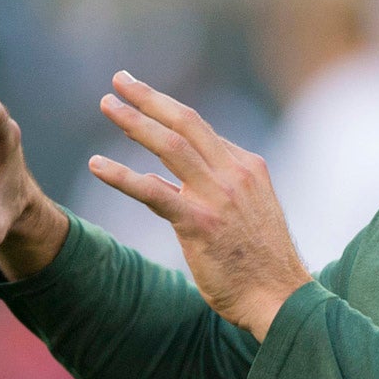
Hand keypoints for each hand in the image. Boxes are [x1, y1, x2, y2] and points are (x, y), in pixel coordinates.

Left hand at [89, 71, 311, 340]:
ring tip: (105, 104)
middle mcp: (235, 173)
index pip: (201, 129)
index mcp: (247, 167)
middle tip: (119, 79)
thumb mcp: (246, 213)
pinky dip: (121, 175)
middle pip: (186, 121)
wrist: (281, 299)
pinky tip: (97, 165)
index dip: (166, 110)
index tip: (140, 99)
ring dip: (134, 121)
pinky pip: (153, 191)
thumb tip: (168, 182)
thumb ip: (211, 192)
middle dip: (149, 97)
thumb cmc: (261, 263)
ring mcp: (218, 196)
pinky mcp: (200, 223)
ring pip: (170, 145)